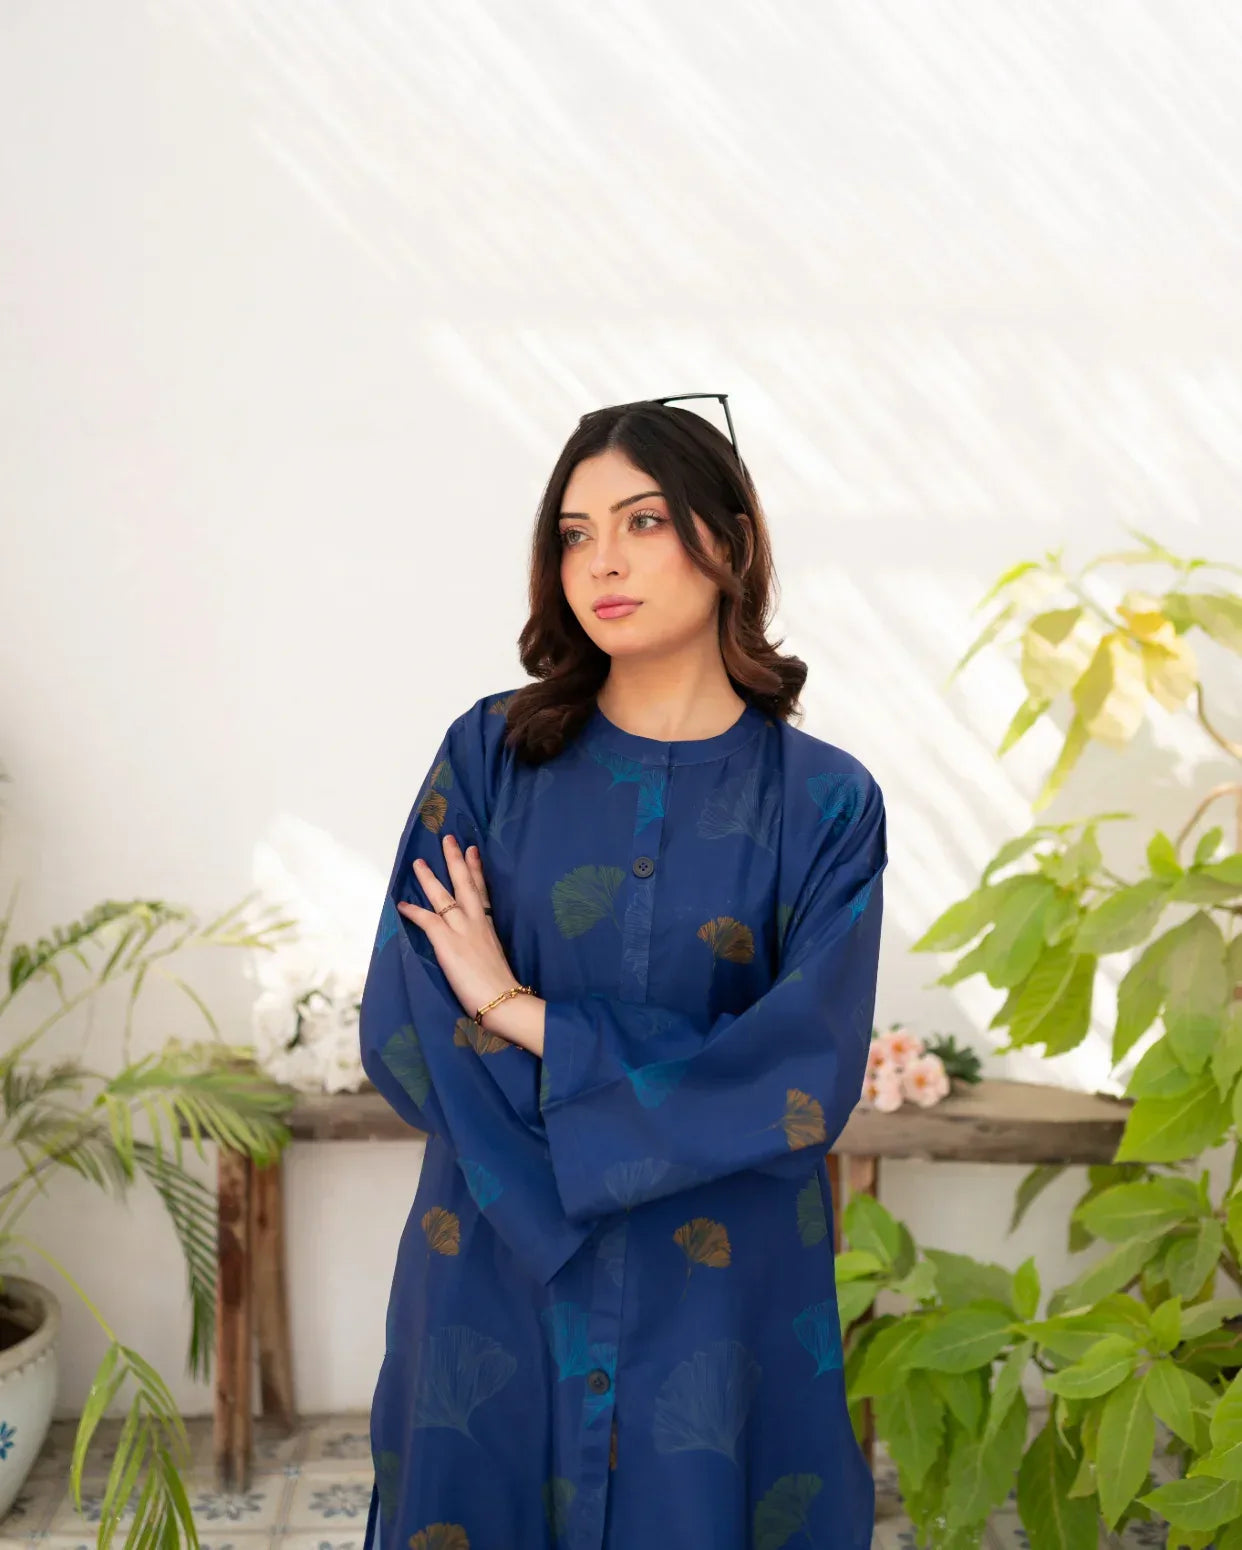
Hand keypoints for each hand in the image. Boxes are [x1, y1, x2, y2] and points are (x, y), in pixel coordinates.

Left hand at [397, 834, 530, 1042]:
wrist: (502, 998)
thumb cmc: (501, 987)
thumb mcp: (496, 957)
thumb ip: (486, 946)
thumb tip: (479, 947)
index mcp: (489, 926)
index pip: (482, 890)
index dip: (476, 869)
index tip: (473, 850)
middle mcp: (476, 922)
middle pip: (465, 883)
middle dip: (456, 860)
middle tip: (449, 839)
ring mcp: (461, 930)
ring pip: (443, 896)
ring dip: (429, 878)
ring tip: (419, 862)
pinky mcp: (447, 942)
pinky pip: (427, 920)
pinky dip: (413, 911)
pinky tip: (402, 904)